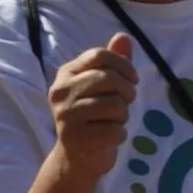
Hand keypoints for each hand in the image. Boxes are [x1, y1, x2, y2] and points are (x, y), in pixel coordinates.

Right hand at [45, 38, 136, 184]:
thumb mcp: (104, 86)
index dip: (124, 66)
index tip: (132, 80)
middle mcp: (60, 91)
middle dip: (127, 92)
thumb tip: (124, 36)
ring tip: (111, 122)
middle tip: (123, 104)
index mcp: (66, 74)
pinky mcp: (74, 138)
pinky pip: (116, 131)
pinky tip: (107, 137)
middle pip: (109, 78)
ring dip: (123, 116)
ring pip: (115, 105)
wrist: (78, 157)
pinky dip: (120, 135)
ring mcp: (64, 115)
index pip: (100, 55)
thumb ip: (114, 62)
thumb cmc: (95, 116)